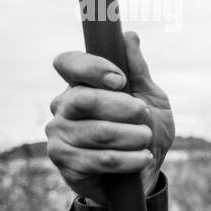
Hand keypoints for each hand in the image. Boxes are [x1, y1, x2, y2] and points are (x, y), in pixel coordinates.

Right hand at [45, 31, 174, 203]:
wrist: (145, 174)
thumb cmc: (145, 131)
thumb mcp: (150, 99)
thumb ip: (138, 70)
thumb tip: (129, 36)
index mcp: (80, 85)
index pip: (68, 62)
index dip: (92, 68)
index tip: (120, 80)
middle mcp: (62, 107)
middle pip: (83, 99)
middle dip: (123, 107)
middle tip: (144, 114)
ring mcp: (59, 135)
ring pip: (96, 131)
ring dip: (132, 136)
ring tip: (146, 139)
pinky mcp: (65, 163)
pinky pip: (99, 159)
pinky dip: (129, 159)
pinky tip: (143, 158)